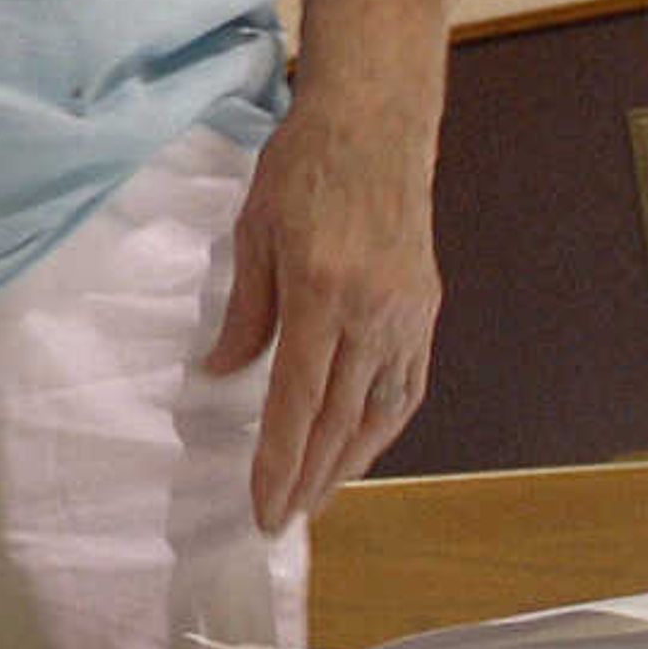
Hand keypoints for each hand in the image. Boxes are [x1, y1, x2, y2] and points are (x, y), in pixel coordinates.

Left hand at [202, 93, 441, 534]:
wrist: (374, 127)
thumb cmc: (300, 170)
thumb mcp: (252, 233)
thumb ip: (244, 311)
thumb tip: (222, 374)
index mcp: (323, 295)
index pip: (297, 401)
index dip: (281, 462)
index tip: (263, 506)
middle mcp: (374, 315)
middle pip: (343, 420)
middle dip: (312, 478)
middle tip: (283, 521)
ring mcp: (407, 316)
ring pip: (381, 412)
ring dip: (351, 463)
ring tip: (319, 498)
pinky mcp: (425, 310)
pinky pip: (407, 384)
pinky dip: (384, 425)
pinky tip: (363, 446)